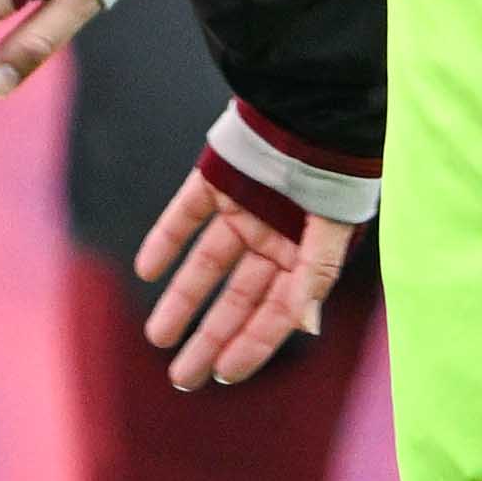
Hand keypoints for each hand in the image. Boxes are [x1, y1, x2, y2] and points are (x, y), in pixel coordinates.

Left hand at [136, 167, 353, 388]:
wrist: (315, 104)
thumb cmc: (335, 170)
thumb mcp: (333, 229)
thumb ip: (317, 274)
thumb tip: (306, 326)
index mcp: (306, 255)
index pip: (275, 311)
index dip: (251, 344)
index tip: (223, 375)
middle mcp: (274, 238)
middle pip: (236, 298)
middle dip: (210, 338)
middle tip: (181, 376)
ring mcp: (243, 209)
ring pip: (206, 265)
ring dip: (181, 300)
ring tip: (156, 336)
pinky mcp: (216, 180)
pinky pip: (184, 216)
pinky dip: (164, 241)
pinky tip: (145, 271)